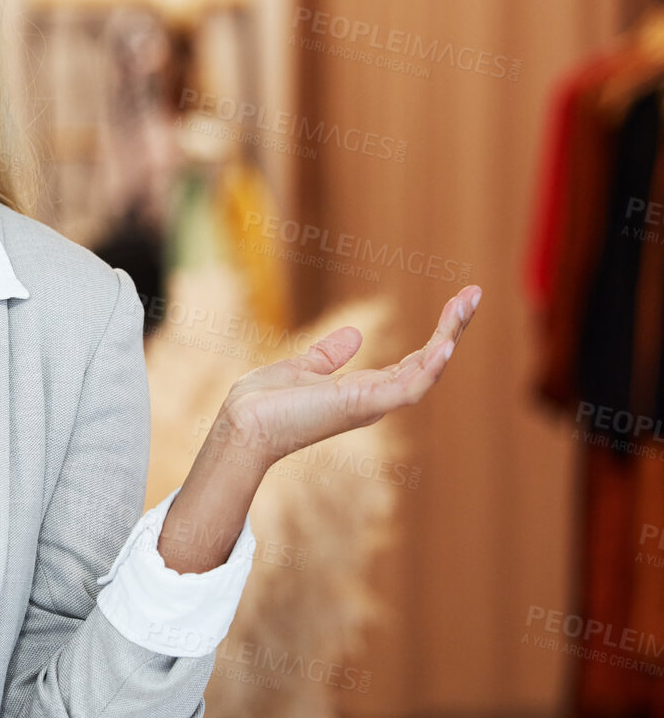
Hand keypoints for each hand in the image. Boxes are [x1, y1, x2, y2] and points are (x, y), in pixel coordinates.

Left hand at [213, 283, 481, 469]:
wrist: (243, 423)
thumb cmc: (265, 404)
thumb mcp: (302, 369)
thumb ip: (329, 356)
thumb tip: (355, 335)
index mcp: (364, 389)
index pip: (415, 360)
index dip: (439, 334)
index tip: (457, 303)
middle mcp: (376, 398)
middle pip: (428, 361)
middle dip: (453, 328)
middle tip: (474, 294)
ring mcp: (372, 404)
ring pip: (426, 370)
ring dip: (448, 337)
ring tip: (466, 303)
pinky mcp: (362, 406)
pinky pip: (406, 390)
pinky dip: (428, 369)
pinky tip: (445, 345)